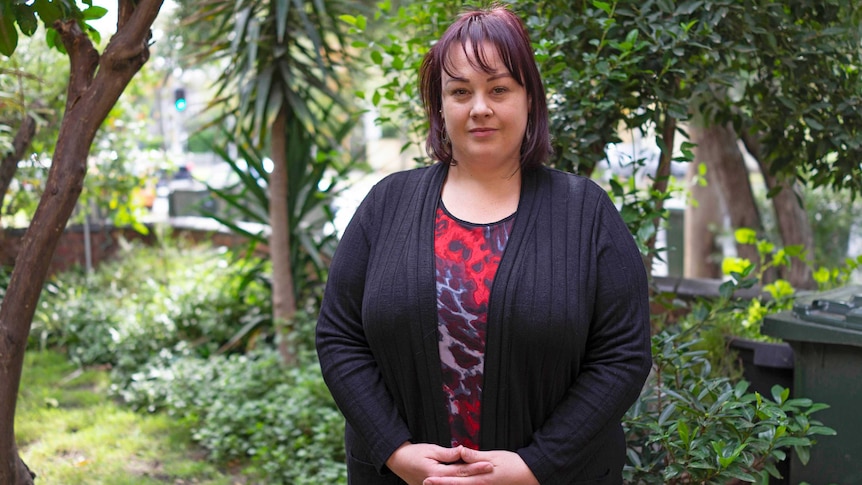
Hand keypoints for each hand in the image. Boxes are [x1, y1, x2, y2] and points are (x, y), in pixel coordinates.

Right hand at [386, 442, 493, 484]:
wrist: (398, 462)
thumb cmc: (413, 454)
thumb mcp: (431, 450)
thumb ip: (448, 454)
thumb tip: (463, 451)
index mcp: (436, 473)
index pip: (461, 470)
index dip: (476, 467)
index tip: (489, 464)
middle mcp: (437, 483)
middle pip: (462, 481)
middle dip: (478, 476)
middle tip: (492, 471)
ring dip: (470, 482)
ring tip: (485, 478)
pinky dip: (460, 483)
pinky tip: (469, 480)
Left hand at [422, 447, 539, 484]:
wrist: (529, 475)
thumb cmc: (513, 464)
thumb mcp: (494, 456)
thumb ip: (476, 456)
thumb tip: (461, 452)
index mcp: (479, 478)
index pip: (456, 479)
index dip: (441, 480)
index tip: (427, 478)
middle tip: (425, 483)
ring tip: (435, 484)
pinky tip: (456, 483)